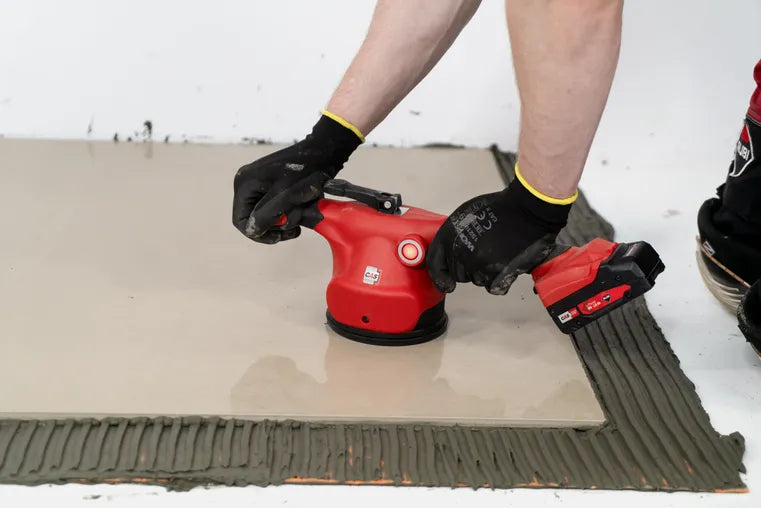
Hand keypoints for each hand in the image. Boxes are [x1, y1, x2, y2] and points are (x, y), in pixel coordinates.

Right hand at [232, 113, 362, 243]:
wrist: (324, 152)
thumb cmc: (305, 172)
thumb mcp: (285, 196)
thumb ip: (266, 215)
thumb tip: (252, 230)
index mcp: (245, 184)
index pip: (241, 220)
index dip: (259, 233)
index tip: (279, 237)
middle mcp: (248, 184)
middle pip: (254, 219)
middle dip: (275, 226)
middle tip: (295, 226)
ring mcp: (259, 184)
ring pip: (267, 215)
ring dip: (285, 220)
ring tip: (302, 214)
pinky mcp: (272, 186)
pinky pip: (275, 208)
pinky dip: (289, 213)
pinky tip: (302, 212)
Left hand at [426, 176, 572, 294]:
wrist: (527, 210)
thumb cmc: (500, 208)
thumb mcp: (465, 215)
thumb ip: (453, 236)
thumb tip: (449, 252)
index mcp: (449, 236)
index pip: (435, 265)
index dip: (440, 277)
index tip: (446, 284)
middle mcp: (460, 252)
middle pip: (459, 275)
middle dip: (469, 268)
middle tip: (485, 251)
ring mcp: (479, 264)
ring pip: (477, 281)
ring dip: (486, 273)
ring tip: (498, 252)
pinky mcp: (497, 274)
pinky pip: (494, 287)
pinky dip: (500, 281)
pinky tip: (506, 264)